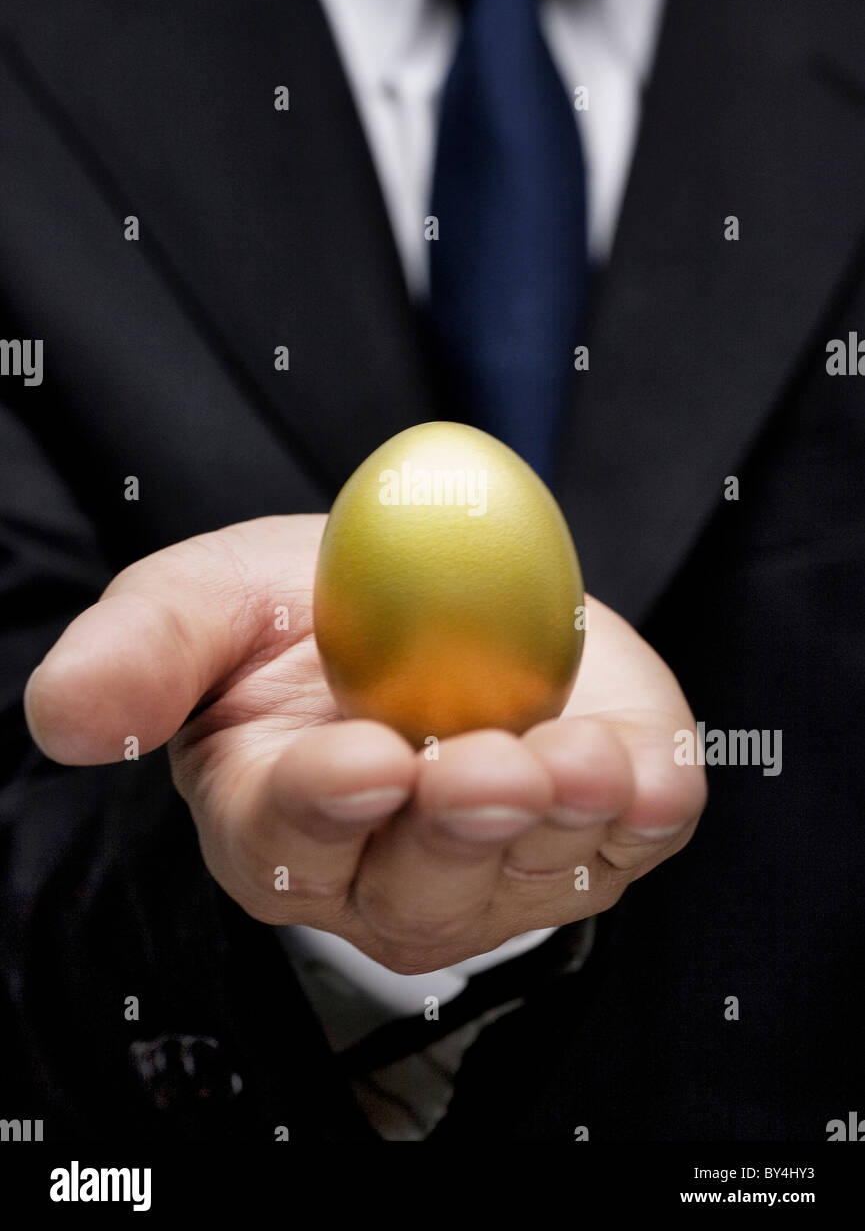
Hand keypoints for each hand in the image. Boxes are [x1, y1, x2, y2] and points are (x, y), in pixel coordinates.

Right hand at [24, 515, 705, 973]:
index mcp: (276, 823)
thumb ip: (142, 654)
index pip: (290, 836)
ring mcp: (499, 868)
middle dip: (455, 826)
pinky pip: (629, 846)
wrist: (430, 593)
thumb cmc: (303, 612)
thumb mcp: (209, 602)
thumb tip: (68, 716)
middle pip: (421, 877)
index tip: (364, 760)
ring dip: (562, 821)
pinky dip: (647, 814)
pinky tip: (648, 775)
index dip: (325, 805)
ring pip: (533, 871)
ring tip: (583, 762)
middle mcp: (387, 872)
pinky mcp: (592, 833)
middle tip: (484, 767)